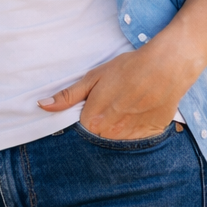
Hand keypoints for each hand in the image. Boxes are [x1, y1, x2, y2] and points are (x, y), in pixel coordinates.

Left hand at [37, 47, 185, 139]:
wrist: (164, 68)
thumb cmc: (126, 69)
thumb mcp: (92, 78)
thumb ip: (67, 96)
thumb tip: (42, 105)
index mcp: (93, 121)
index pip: (80, 126)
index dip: (86, 111)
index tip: (93, 100)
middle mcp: (112, 134)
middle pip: (98, 132)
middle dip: (100, 118)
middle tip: (111, 98)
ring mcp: (132, 137)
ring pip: (116, 136)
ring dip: (117, 122)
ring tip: (126, 101)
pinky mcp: (150, 135)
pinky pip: (136, 136)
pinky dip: (134, 124)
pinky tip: (138, 107)